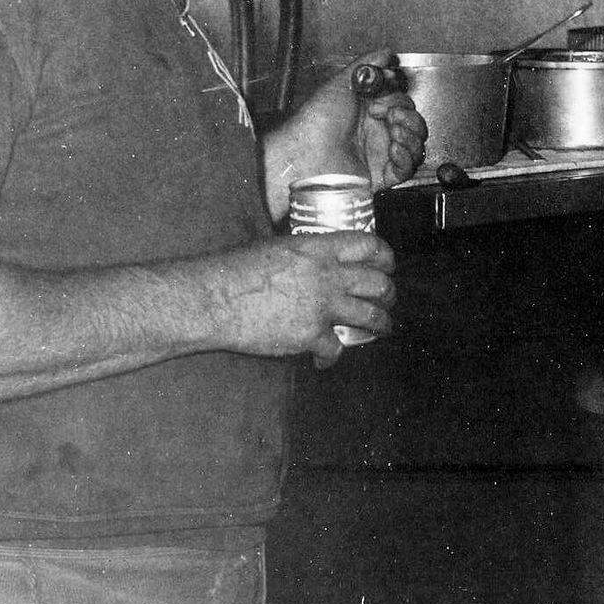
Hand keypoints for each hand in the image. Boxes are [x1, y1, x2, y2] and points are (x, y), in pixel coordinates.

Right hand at [207, 232, 397, 367]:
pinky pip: (336, 349)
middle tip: (387, 300)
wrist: (214, 299)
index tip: (387, 265)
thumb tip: (314, 261)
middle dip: (388, 294)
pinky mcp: (311, 335)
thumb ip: (304, 255)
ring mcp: (322, 307)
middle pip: (378, 284)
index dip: (384, 256)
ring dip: (381, 324)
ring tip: (381, 329)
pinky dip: (332, 356)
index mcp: (318, 248)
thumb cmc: (234, 270)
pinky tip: (324, 358)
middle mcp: (328, 276)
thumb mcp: (276, 248)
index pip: (368, 245)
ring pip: (371, 316)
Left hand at [266, 50, 426, 210]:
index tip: (386, 96)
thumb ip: (367, 65)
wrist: (306, 152)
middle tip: (390, 114)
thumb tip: (385, 52)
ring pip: (415, 145)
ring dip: (411, 135)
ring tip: (394, 131)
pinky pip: (407, 168)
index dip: (400, 98)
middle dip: (408, 116)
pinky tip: (393, 149)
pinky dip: (406, 157)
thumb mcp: (341, 82)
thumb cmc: (316, 119)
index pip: (402, 103)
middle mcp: (377, 132)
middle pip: (414, 124)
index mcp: (369, 112)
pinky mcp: (382, 175)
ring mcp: (380, 154)